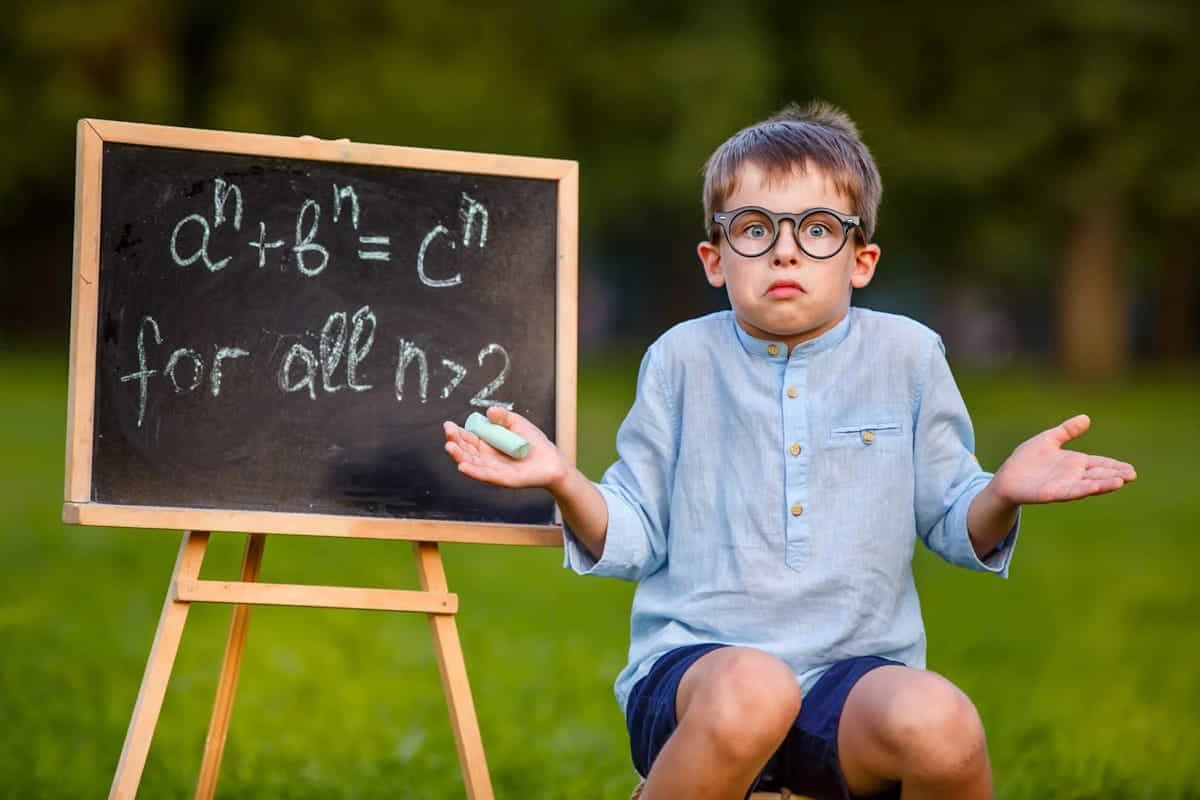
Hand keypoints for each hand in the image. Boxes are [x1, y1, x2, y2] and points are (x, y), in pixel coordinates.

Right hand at [443, 406, 566, 489]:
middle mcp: (487, 458)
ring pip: (472, 464)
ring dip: (459, 456)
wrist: (552, 460)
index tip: (448, 425)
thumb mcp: (517, 423)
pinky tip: (462, 466)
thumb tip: (489, 412)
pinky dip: (473, 471)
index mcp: (488, 445)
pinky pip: (485, 475)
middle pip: (466, 451)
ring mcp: (493, 469)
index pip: (468, 439)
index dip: (457, 433)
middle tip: (448, 433)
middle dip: (455, 442)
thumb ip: (503, 417)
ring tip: (450, 447)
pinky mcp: (502, 479)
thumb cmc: (534, 443)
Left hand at [990, 414, 1136, 505]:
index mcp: (1075, 463)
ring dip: (1104, 484)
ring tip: (1121, 481)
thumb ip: (1066, 431)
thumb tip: (1086, 418)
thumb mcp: (1048, 439)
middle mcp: (1073, 476)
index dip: (1114, 466)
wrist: (1006, 477)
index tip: (1131, 469)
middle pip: (1099, 475)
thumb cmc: (1026, 460)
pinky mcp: (1052, 493)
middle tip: (1132, 475)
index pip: (1100, 464)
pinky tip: (1095, 487)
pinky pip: (1070, 491)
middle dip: (1115, 475)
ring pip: (1089, 484)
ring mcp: (1064, 486)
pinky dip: (1083, 489)